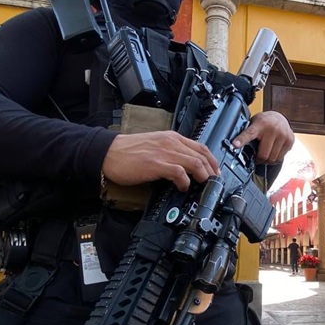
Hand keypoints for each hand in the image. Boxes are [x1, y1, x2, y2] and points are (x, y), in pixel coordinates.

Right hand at [101, 131, 219, 191]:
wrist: (108, 152)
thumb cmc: (128, 151)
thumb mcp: (155, 145)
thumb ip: (170, 151)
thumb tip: (184, 165)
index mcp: (171, 137)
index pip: (200, 146)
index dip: (212, 160)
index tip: (215, 171)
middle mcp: (170, 142)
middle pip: (201, 155)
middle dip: (211, 170)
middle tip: (214, 182)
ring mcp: (164, 153)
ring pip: (194, 163)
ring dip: (202, 176)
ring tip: (203, 185)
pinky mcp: (156, 164)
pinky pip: (179, 172)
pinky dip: (185, 181)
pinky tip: (183, 187)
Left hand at [231, 111, 293, 163]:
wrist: (280, 117)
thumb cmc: (264, 122)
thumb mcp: (254, 123)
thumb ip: (248, 133)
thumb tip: (236, 146)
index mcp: (260, 124)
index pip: (249, 133)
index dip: (242, 140)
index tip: (235, 144)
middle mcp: (273, 129)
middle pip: (263, 154)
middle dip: (258, 159)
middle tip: (256, 158)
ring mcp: (283, 135)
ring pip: (272, 158)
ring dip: (267, 161)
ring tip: (265, 155)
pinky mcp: (290, 140)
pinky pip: (280, 157)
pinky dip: (275, 159)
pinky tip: (273, 152)